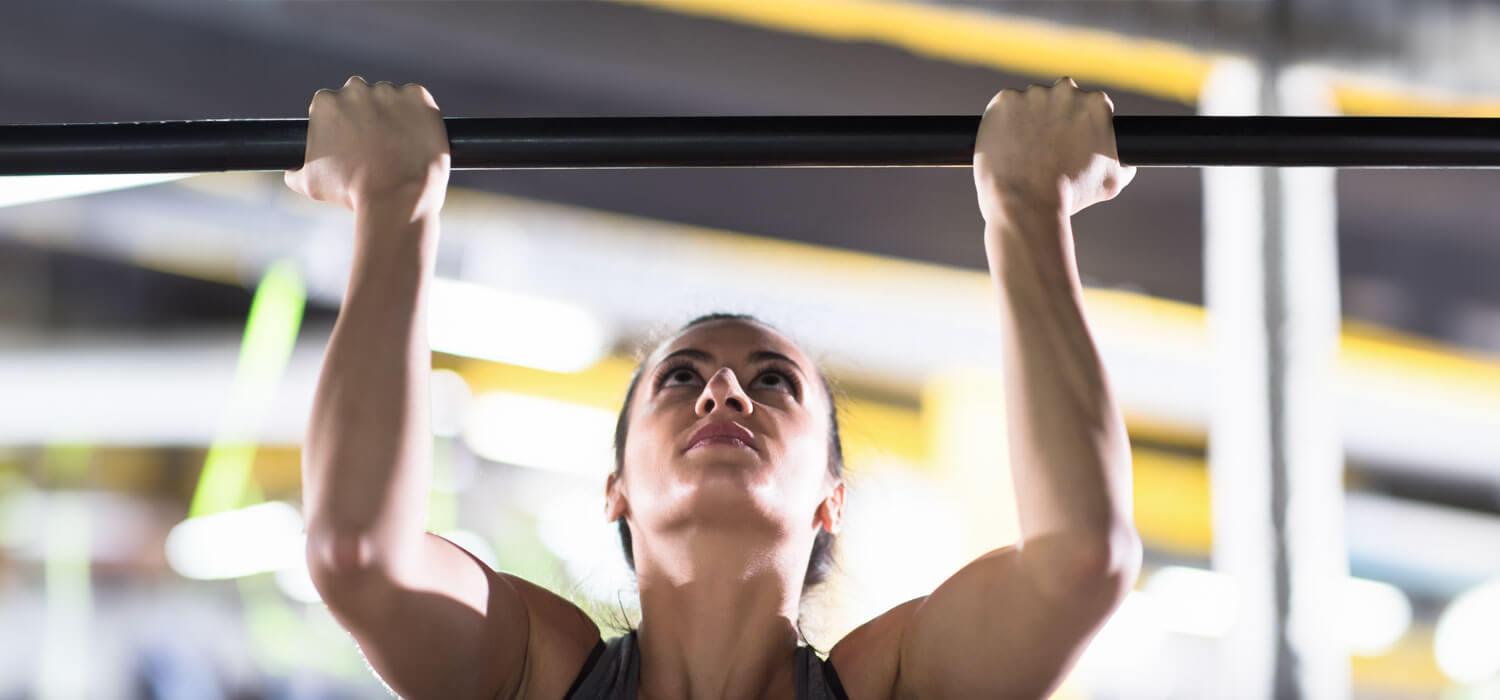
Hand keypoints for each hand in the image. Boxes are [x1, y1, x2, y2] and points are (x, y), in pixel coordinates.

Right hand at [284, 76, 450, 219]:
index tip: (353, 143)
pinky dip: (418, 115)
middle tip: (377, 146)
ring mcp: (389, 91)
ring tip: (399, 147)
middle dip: (367, 117)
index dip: (343, 126)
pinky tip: (416, 139)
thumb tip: (291, 169)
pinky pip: (418, 101)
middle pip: (361, 98)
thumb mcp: (309, 183)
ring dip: (393, 115)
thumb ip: (295, 169)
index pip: (333, 106)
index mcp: (325, 102)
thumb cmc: (350, 192)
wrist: (396, 197)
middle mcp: (355, 89)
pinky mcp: (418, 97)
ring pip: (390, 100)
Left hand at [973, 78, 1135, 220]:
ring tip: (1022, 151)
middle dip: (1053, 116)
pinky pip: (1003, 106)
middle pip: (1060, 98)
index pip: (1089, 105)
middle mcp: (1066, 90)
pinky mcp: (1003, 101)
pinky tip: (1005, 144)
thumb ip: (1123, 164)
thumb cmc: (1071, 195)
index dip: (1078, 124)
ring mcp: (1032, 94)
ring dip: (1027, 118)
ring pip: (1030, 102)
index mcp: (1096, 103)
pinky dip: (1002, 122)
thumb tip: (1129, 163)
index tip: (1068, 140)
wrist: (1027, 202)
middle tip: (1044, 147)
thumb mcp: (1111, 182)